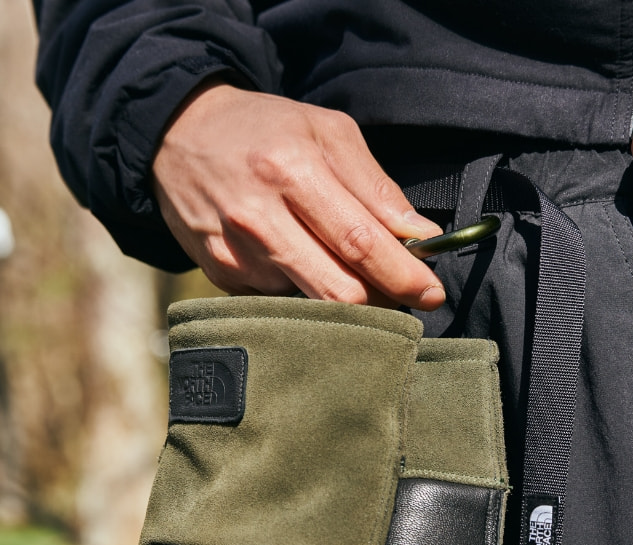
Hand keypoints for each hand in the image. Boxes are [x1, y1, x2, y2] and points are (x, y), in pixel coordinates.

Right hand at [151, 83, 445, 306]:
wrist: (176, 133)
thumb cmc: (264, 129)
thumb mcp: (326, 132)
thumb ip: (376, 188)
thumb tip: (421, 237)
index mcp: (291, 171)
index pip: (360, 243)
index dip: (402, 276)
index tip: (432, 293)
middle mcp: (258, 219)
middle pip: (337, 292)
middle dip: (381, 301)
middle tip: (405, 296)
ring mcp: (235, 253)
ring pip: (311, 303)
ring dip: (343, 295)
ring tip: (344, 264)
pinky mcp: (222, 276)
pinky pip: (280, 300)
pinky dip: (303, 288)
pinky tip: (298, 259)